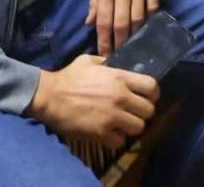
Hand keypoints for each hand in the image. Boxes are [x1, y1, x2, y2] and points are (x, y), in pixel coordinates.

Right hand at [25, 54, 158, 148]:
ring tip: (124, 124)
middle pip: (149, 110)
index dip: (153, 94)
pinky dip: (117, 139)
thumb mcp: (89, 61)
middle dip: (144, 112)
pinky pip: (120, 142)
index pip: (152, 87)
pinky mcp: (101, 133)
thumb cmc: (68, 77)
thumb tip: (114, 64)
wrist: (49, 96)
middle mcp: (120, 97)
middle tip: (135, 113)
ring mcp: (112, 117)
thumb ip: (105, 62)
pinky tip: (110, 133)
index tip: (148, 97)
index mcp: (120, 78)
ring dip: (132, 127)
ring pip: (138, 128)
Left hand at [86, 0, 158, 55]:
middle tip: (119, 55)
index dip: (104, 40)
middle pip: (121, 23)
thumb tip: (90, 23)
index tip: (105, 54)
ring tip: (132, 45)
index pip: (104, 21)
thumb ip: (93, 0)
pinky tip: (147, 27)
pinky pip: (152, 6)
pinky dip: (150, 18)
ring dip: (135, 34)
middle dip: (119, 42)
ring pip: (138, 18)